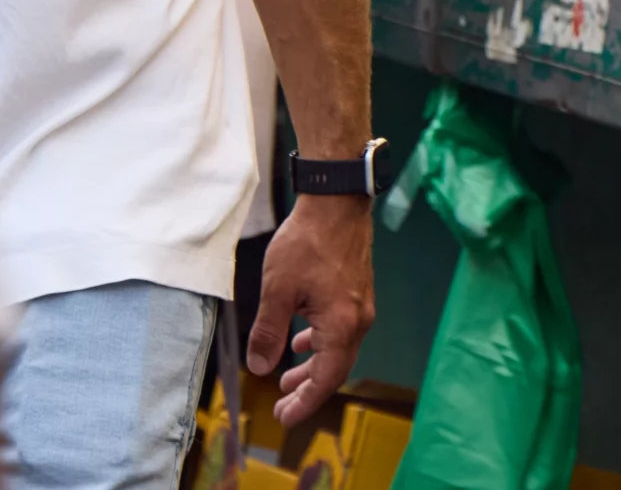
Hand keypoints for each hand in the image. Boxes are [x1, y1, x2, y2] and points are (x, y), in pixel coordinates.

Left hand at [247, 192, 374, 426]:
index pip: (325, 379)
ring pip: (337, 350)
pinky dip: (319, 343)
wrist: (336, 202)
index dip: (305, 403)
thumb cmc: (307, 242)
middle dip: (307, 390)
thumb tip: (259, 367)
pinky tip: (301, 340)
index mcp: (341, 326)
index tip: (284, 418)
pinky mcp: (357, 293)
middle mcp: (358, 321)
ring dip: (312, 367)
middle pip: (334, 370)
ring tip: (288, 379)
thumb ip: (268, 332)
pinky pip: (339, 331)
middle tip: (282, 406)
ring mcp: (361, 307)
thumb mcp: (277, 289)